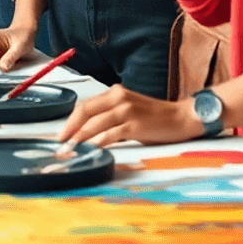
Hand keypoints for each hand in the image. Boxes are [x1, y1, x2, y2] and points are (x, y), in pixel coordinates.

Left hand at [57, 84, 202, 148]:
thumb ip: (110, 118)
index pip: (85, 106)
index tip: (62, 134)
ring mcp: (126, 110)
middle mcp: (118, 97)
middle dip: (70, 129)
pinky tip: (91, 149)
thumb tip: (88, 134)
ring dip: (80, 138)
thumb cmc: (155, 118)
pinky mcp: (135, 125)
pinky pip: (111, 134)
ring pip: (95, 124)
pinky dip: (98, 142)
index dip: (70, 120)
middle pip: (85, 112)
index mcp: (115, 93)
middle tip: (60, 144)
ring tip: (71, 150)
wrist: (182, 117)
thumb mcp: (129, 112)